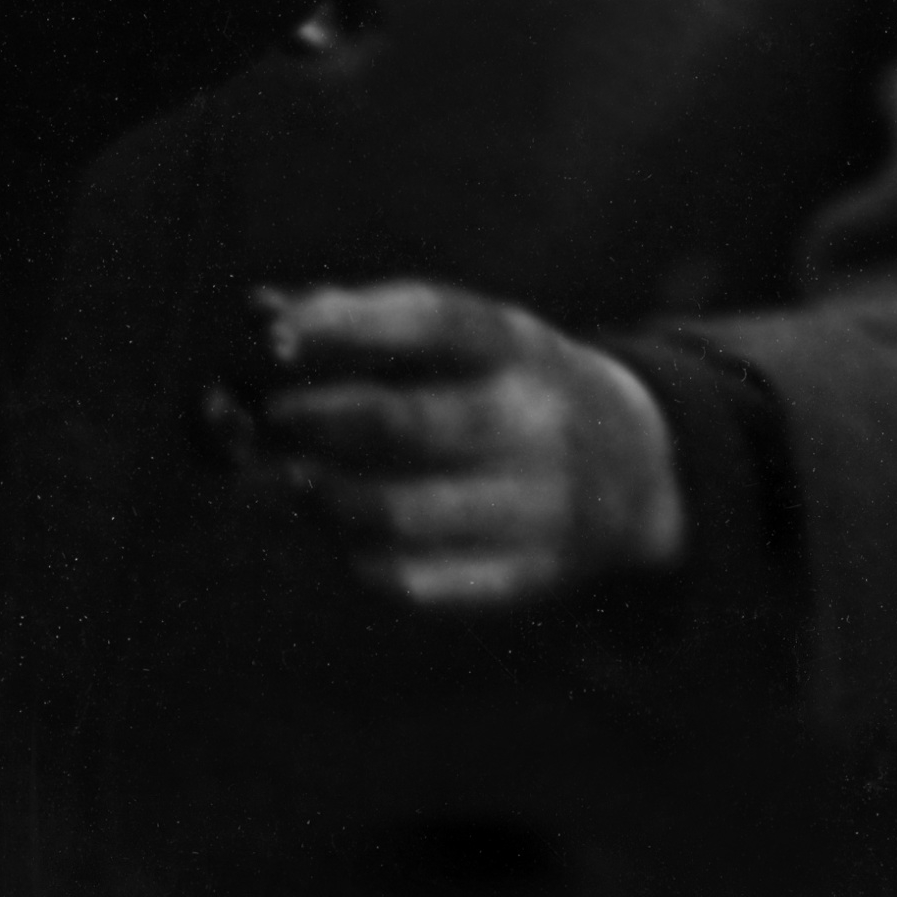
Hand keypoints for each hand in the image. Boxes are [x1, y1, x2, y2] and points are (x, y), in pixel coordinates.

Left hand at [212, 280, 687, 612]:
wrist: (639, 464)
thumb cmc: (500, 381)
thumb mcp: (460, 335)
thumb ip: (357, 318)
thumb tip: (257, 315)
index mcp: (515, 344)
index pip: (430, 321)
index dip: (345, 325)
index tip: (273, 336)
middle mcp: (536, 420)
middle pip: (404, 423)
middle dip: (313, 421)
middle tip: (257, 419)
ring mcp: (542, 504)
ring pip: (401, 511)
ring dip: (320, 498)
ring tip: (279, 481)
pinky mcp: (533, 575)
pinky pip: (427, 582)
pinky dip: (363, 562)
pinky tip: (335, 538)